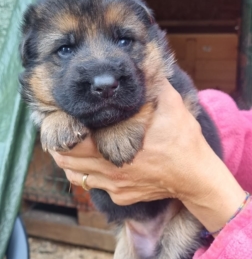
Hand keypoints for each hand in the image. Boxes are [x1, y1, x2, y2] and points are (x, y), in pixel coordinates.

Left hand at [50, 80, 202, 202]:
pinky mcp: (121, 197)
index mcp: (118, 148)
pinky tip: (91, 162)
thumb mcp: (172, 107)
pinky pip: (93, 187)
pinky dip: (86, 175)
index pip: (73, 142)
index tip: (64, 118)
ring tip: (70, 146)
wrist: (197, 178)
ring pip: (75, 176)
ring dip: (70, 161)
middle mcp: (112, 172)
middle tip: (62, 130)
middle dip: (60, 145)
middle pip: (67, 161)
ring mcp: (115, 187)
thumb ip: (154, 83)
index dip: (64, 129)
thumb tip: (145, 61)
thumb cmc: (185, 143)